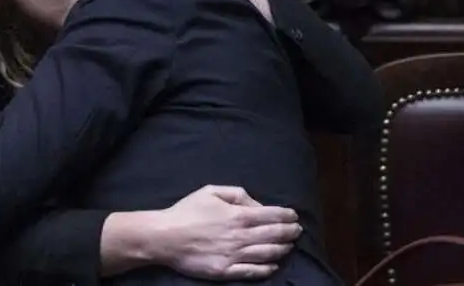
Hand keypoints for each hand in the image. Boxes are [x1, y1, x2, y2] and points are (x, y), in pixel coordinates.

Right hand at [150, 185, 300, 280]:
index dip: (287, 215)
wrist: (165, 237)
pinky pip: (253, 272)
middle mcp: (241, 236)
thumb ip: (237, 194)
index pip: (272, 215)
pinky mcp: (226, 271)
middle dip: (290, 232)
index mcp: (238, 215)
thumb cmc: (187, 211)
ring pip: (268, 254)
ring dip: (283, 249)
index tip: (294, 216)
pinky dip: (267, 269)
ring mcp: (235, 256)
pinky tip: (273, 265)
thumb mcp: (211, 191)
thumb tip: (257, 205)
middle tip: (297, 230)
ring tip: (289, 246)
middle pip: (274, 235)